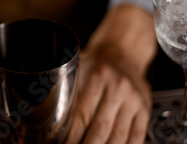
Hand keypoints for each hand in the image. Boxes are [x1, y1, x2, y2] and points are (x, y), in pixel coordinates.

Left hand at [66, 5, 156, 143]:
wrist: (123, 51)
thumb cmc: (96, 63)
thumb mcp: (78, 66)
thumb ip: (65, 87)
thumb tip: (42, 110)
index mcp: (97, 77)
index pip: (82, 115)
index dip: (71, 136)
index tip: (61, 143)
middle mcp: (117, 88)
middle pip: (99, 129)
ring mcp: (133, 100)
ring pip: (118, 136)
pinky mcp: (144, 109)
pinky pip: (136, 136)